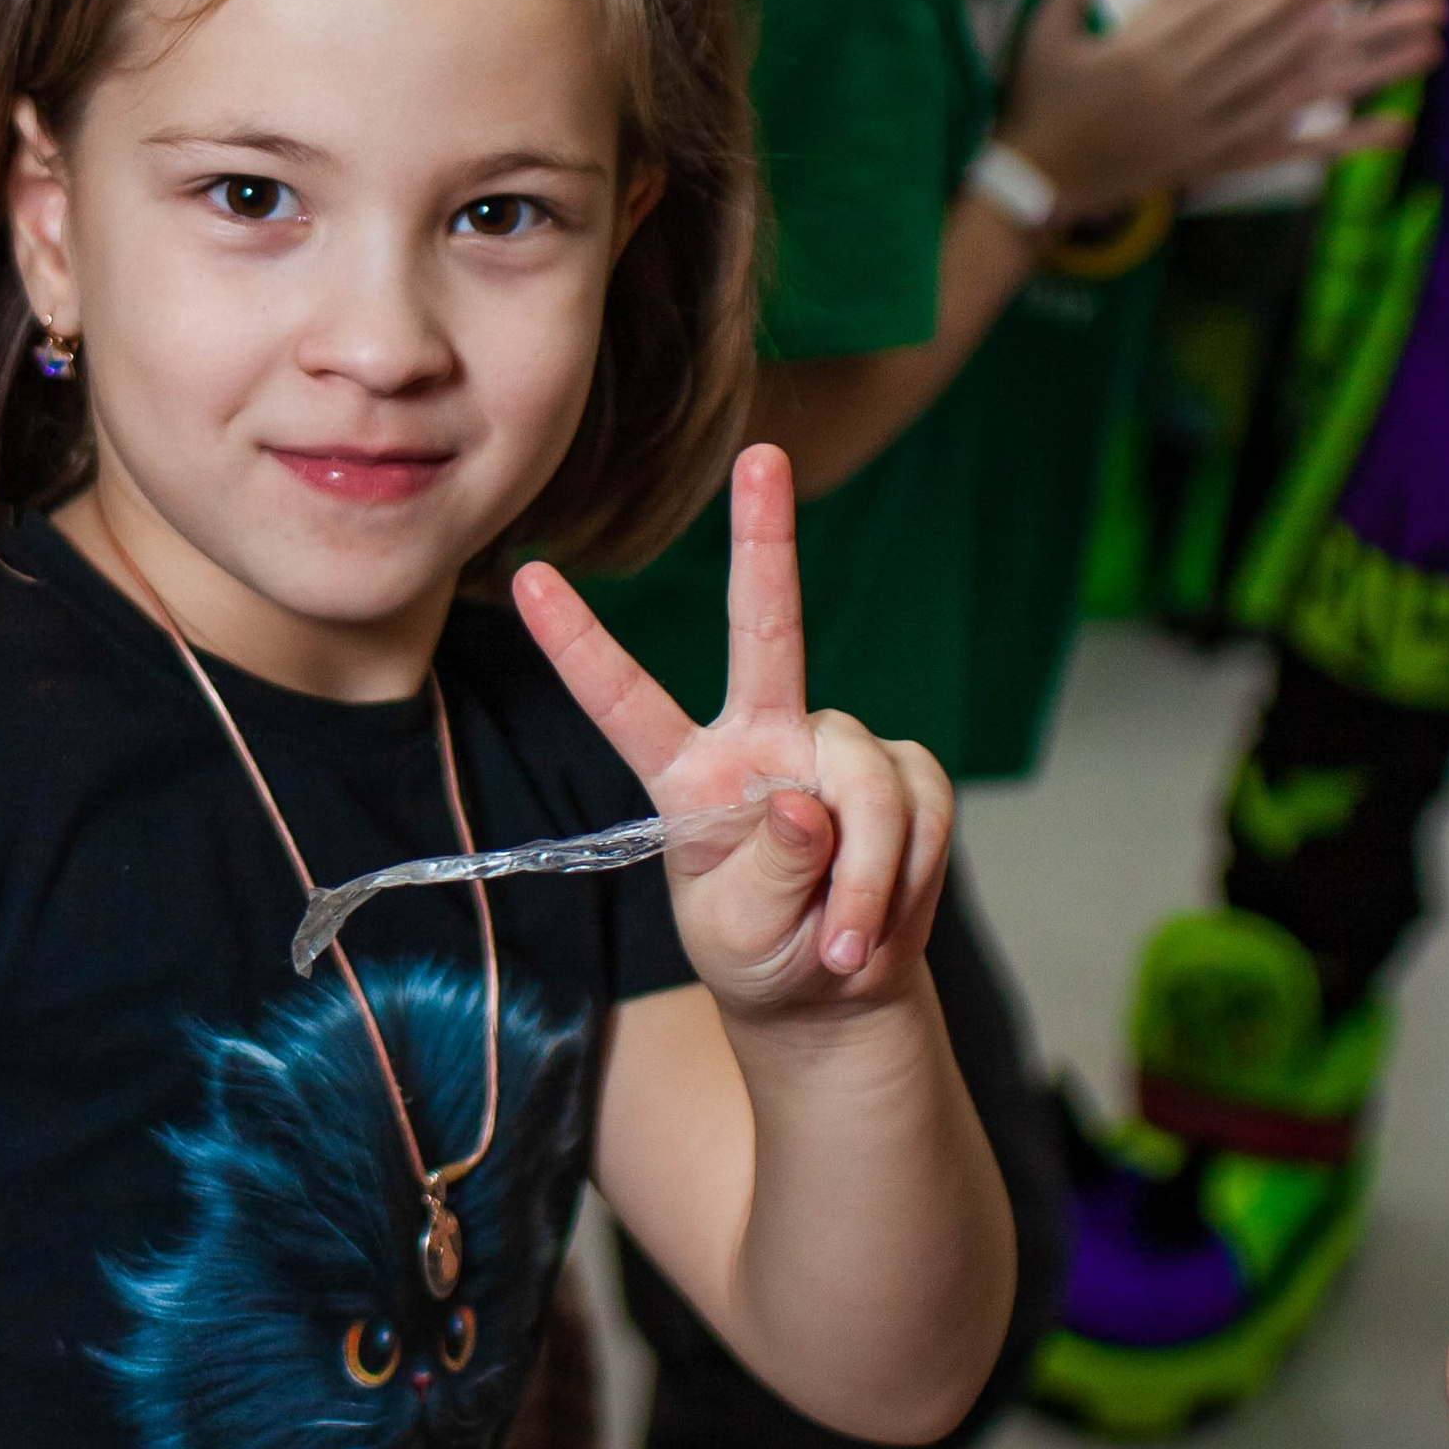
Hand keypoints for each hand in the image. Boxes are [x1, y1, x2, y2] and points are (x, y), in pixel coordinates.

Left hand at [514, 445, 949, 1014]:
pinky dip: (909, 880)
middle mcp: (760, 740)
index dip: (577, 645)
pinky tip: (883, 922)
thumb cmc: (763, 952)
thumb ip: (766, 871)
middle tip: (763, 456)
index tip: (526, 577)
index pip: (624, 702)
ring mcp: (833, 750)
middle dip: (766, 538)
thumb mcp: (740, 931)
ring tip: (847, 948)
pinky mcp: (904, 770)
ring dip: (867, 881)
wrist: (837, 992)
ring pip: (866, 787)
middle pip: (767, 626)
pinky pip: (922, 812)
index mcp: (689, 774)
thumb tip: (804, 805)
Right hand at [1004, 0, 1443, 218]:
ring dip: (1368, 70)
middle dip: (1357, 19)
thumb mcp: (1052, 31)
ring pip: (1300, 95)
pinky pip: (1288, 152)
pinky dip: (1342, 141)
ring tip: (1426, 46)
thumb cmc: (1038, 100)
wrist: (1028, 182)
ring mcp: (1205, 133)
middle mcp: (1187, 95)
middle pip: (1287, 50)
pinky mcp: (1212, 163)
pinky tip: (1390, 129)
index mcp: (1149, 56)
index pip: (1239, 16)